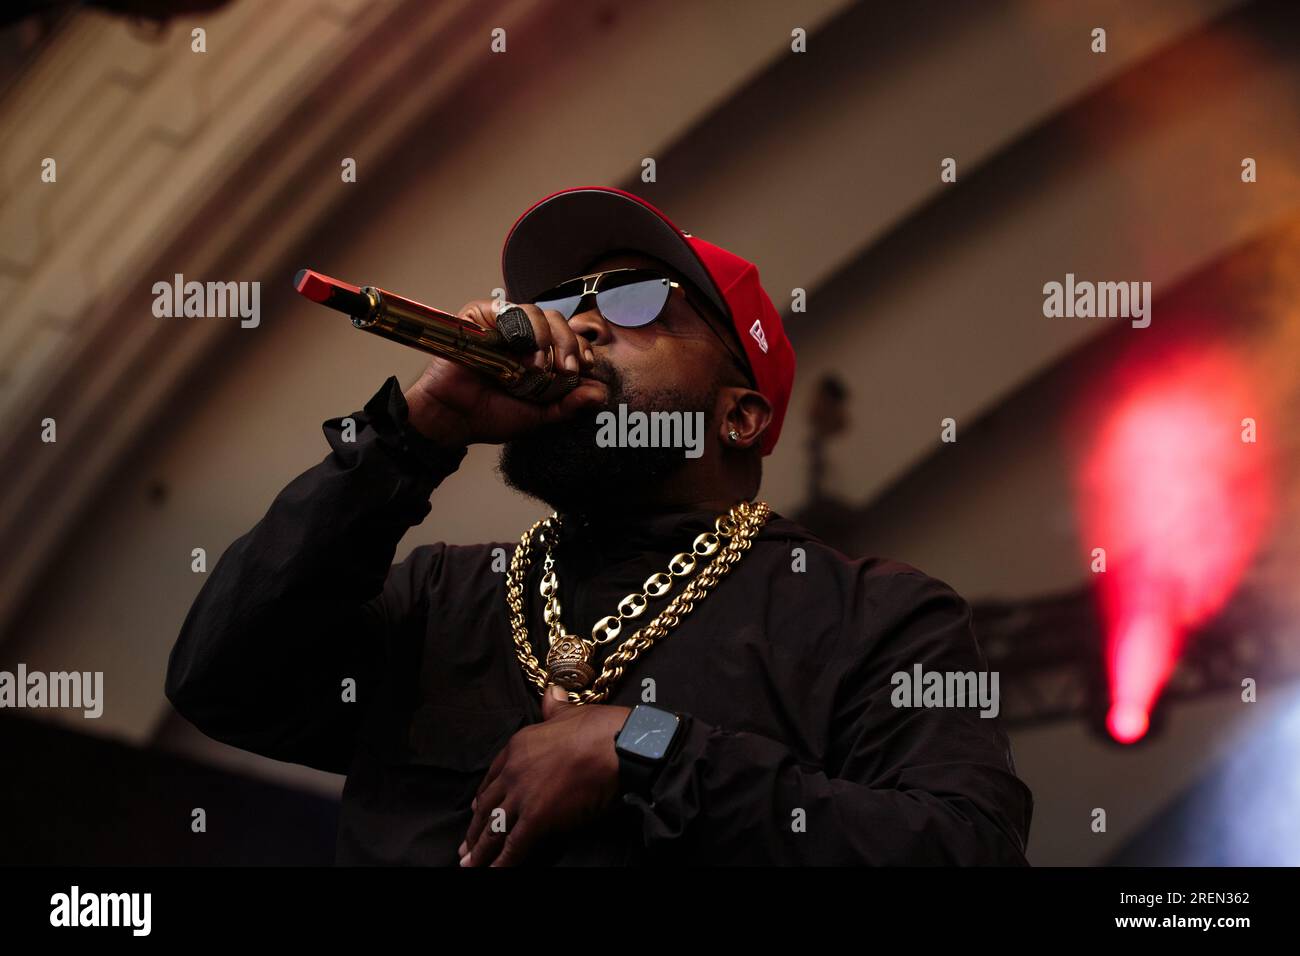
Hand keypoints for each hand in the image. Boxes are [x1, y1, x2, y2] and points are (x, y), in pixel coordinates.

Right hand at [403, 300, 605, 448]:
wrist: (453, 419)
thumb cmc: (491, 415)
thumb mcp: (540, 415)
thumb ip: (569, 405)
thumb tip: (601, 394)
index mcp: (540, 353)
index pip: (570, 338)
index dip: (582, 348)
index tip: (584, 368)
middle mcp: (523, 336)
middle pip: (557, 320)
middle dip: (568, 343)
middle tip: (567, 370)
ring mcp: (500, 324)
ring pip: (535, 312)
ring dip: (544, 337)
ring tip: (538, 366)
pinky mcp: (478, 317)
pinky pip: (504, 309)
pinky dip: (517, 327)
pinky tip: (518, 351)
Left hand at [458, 685, 630, 866]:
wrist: (615, 746)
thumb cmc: (598, 728)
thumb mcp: (569, 712)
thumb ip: (554, 707)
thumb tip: (551, 693)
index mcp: (518, 746)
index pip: (492, 776)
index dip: (483, 796)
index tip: (477, 809)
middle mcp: (513, 771)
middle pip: (487, 805)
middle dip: (476, 828)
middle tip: (465, 847)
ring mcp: (523, 796)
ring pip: (495, 828)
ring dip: (481, 850)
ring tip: (469, 865)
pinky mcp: (537, 819)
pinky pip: (514, 845)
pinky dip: (501, 862)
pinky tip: (493, 872)